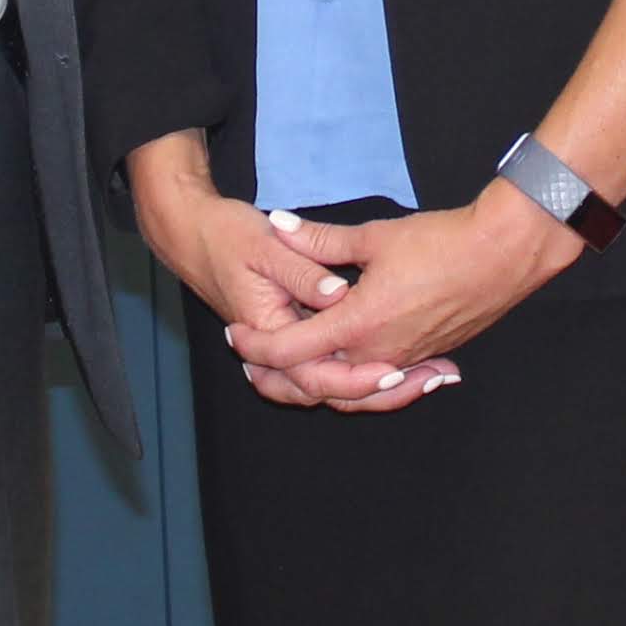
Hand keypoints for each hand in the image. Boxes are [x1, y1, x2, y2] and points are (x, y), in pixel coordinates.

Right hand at [125, 138, 426, 408]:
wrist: (189, 232)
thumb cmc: (225, 234)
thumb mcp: (267, 244)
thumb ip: (305, 268)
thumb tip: (336, 291)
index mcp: (269, 326)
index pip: (314, 373)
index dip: (356, 377)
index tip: (396, 371)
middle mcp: (277, 344)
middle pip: (330, 391)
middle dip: (383, 394)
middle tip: (434, 378)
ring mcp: (284, 342)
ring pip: (333, 387)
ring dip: (382, 388)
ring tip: (437, 375)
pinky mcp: (294, 333)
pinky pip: (330, 367)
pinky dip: (369, 371)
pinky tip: (413, 361)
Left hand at [235, 188, 574, 404]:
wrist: (504, 254)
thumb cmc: (441, 242)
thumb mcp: (374, 237)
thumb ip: (320, 240)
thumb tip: (278, 225)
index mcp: (357, 324)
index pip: (289, 350)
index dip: (255, 347)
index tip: (234, 337)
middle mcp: (378, 353)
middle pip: (314, 384)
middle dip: (278, 379)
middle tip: (251, 368)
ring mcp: (404, 359)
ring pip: (350, 389)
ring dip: (317, 384)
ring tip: (291, 374)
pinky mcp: (426, 356)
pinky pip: (381, 381)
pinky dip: (356, 380)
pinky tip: (345, 368)